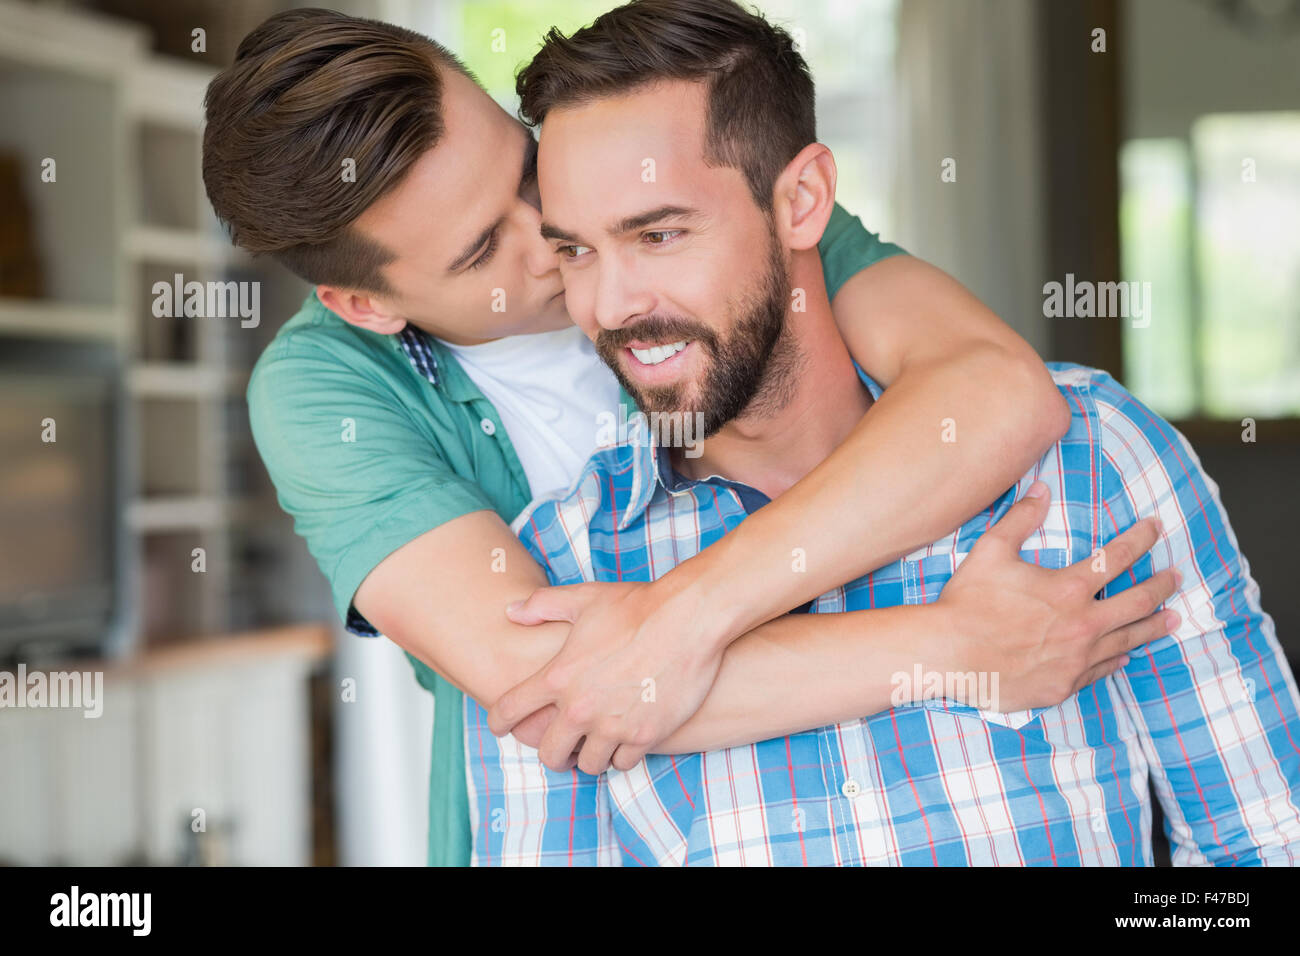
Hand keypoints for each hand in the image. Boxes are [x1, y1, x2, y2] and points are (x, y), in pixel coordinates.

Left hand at [487, 580, 722, 774]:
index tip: (501, 727)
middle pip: (548, 753)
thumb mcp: (583, 598)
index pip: (510, 710)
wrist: (688, 618)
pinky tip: (626, 740)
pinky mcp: (645, 735)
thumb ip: (542, 606)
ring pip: (588, 765)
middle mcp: (579, 708)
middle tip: (561, 748)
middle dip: (552, 753)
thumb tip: (511, 611)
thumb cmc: (636, 605)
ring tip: (597, 745)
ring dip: (590, 756)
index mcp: (558, 676)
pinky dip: (622, 755)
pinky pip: (623, 764)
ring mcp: (612, 725)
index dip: (499, 722)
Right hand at [936, 480, 1179, 711]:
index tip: (1156, 527)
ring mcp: (1076, 659)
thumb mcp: (990, 551)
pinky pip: (1101, 670)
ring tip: (1173, 619)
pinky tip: (1126, 654)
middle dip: (1162, 585)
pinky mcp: (1062, 685)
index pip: (1117, 557)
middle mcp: (1082, 624)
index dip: (1140, 538)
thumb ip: (1020, 518)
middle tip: (1176, 577)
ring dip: (1154, 626)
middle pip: (1138, 602)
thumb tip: (1040, 489)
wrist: (947, 655)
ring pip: (1128, 639)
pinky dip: (1118, 658)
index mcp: (1068, 588)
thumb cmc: (966, 602)